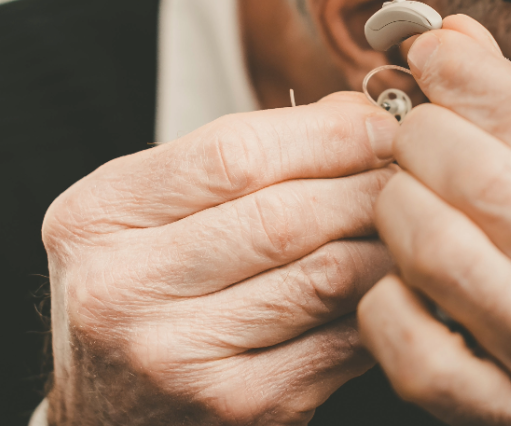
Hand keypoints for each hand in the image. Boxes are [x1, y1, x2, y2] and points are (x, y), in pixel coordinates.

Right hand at [42, 92, 398, 424]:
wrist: (98, 411)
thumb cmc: (140, 287)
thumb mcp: (152, 207)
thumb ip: (243, 155)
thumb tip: (355, 114)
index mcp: (97, 216)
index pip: (233, 155)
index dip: (326, 133)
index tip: (379, 122)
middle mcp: (123, 290)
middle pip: (284, 217)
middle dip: (369, 182)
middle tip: (413, 167)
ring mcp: (179, 358)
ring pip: (325, 278)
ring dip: (386, 240)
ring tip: (412, 217)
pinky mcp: (239, 407)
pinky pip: (340, 340)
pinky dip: (380, 301)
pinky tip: (394, 278)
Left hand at [358, 18, 510, 425]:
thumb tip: (451, 40)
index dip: (466, 77)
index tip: (429, 53)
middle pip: (479, 177)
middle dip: (421, 135)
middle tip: (414, 132)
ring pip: (436, 249)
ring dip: (398, 205)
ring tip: (408, 196)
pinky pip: (410, 346)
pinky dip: (386, 299)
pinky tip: (407, 283)